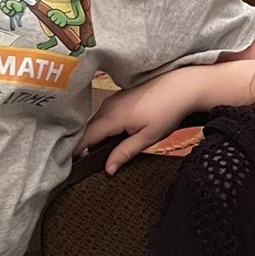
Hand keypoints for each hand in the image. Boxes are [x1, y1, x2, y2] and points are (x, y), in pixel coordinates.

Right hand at [76, 61, 254, 172]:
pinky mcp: (120, 97)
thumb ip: (124, 152)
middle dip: (85, 147)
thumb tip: (107, 169)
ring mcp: (113, 100)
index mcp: (111, 117)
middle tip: (85, 165)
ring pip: (96, 122)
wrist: (183, 86)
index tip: (71, 167)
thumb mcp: (147, 137)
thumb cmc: (168, 111)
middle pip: (88, 131)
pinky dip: (104, 127)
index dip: (76, 153)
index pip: (85, 138)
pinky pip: (104, 115)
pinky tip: (113, 137)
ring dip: (95, 137)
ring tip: (98, 154)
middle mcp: (107, 106)